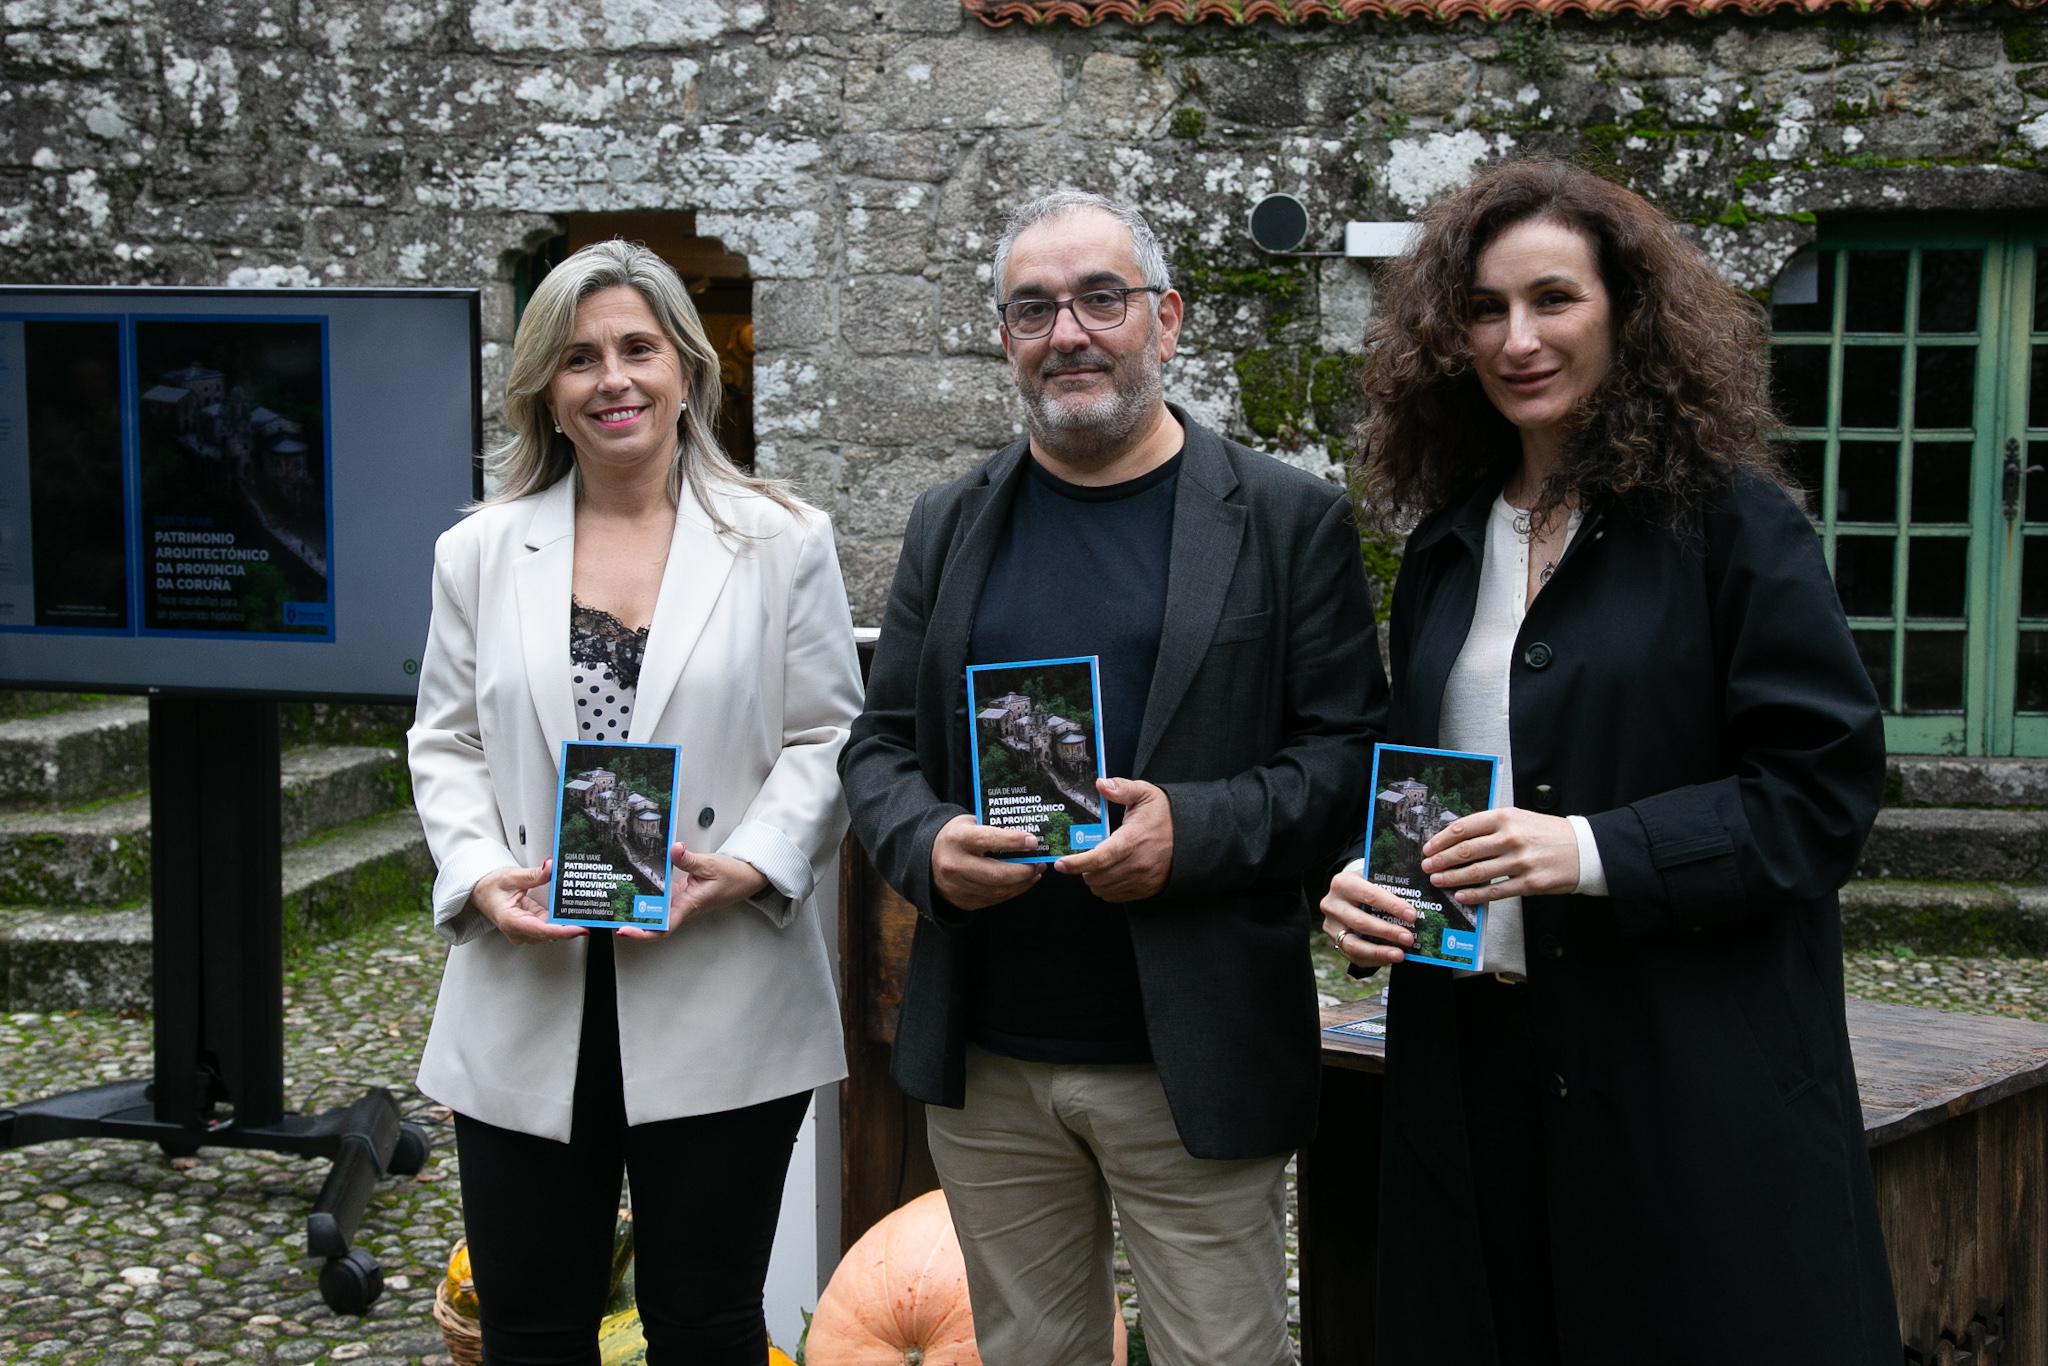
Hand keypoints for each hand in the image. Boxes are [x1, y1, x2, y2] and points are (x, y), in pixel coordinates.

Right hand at [470, 858, 585, 944]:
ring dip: (566, 924)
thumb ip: (533, 874)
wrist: (480, 892)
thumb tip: (549, 867)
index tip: (580, 929)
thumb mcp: (511, 876)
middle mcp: (518, 931)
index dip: (563, 931)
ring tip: (584, 913)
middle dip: (570, 926)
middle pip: (549, 933)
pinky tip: (571, 914)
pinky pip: (548, 926)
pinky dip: (559, 921)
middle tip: (590, 915)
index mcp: (511, 921)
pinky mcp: (530, 928)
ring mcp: (524, 932)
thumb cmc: (491, 887)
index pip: (542, 930)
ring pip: (551, 932)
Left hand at [618, 843, 770, 939]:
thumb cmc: (733, 876)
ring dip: (638, 911)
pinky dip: (648, 897)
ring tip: (616, 905)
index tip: (625, 930)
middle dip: (632, 923)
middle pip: (654, 924)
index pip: (663, 928)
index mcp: (688, 905)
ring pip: (656, 913)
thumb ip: (689, 859)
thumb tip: (674, 850)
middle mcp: (682, 907)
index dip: (642, 933)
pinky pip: (662, 900)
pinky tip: (636, 889)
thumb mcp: (710, 864)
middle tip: (610, 917)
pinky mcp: (682, 894)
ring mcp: (681, 902)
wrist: (747, 877)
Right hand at [931, 814, 1041, 910]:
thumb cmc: (957, 836)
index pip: (988, 840)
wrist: (928, 858)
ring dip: (1021, 883)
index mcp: (957, 839)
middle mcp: (954, 865)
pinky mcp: (963, 901)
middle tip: (1039, 863)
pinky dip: (1012, 891)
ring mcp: (957, 886)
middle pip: (994, 873)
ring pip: (997, 889)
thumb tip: (1027, 836)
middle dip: (1022, 871)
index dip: (1012, 841)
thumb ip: (993, 829)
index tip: (1033, 841)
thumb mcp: (970, 824)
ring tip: (1036, 872)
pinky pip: (994, 899)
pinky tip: (1023, 882)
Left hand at [1053, 778, 1171, 902]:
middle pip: (1096, 876)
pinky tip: (1109, 872)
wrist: (1192, 838)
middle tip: (1086, 853)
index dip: (1077, 863)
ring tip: (1098, 862)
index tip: (1061, 863)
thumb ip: (1122, 788)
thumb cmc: (1165, 816)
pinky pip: (1114, 896)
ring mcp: (1141, 880)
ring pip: (1102, 888)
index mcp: (1133, 840)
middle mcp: (1136, 864)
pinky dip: (1106, 887)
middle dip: (1083, 867)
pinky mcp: (1144, 890)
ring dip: (1094, 878)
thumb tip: (1100, 784)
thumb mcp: (1146, 794)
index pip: (1100, 857)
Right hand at [1320, 866, 1417, 968]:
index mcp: (1343, 883)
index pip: (1370, 895)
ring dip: (1379, 951)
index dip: (1392, 906)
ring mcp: (1330, 925)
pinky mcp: (1334, 941)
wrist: (1345, 894)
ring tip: (1400, 955)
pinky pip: (1353, 956)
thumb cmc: (1366, 886)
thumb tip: (1420, 900)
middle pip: (1360, 922)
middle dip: (1387, 932)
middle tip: (1409, 938)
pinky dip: (1374, 959)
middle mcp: (1332, 904)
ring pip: (1353, 944)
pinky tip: (1389, 958)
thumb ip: (1389, 886)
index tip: (1412, 916)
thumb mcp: (1373, 878)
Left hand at [1421, 808, 1580, 904]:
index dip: (1441, 839)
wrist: (1582, 849)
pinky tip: (1461, 895)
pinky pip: (1495, 890)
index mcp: (1505, 817)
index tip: (1429, 847)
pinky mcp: (1528, 882)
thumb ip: (1490, 826)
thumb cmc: (1547, 833)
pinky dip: (1475, 894)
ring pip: (1476, 872)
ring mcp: (1519, 861)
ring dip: (1452, 878)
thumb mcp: (1518, 818)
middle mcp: (1510, 838)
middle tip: (1427, 866)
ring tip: (1438, 880)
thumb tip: (1457, 839)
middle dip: (1441, 860)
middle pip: (1465, 850)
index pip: (1463, 828)